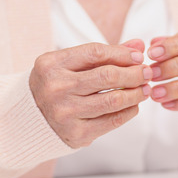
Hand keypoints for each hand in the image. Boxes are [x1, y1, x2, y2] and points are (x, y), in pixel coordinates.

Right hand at [29, 41, 151, 147]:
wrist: (30, 119)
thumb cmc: (54, 86)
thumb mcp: (69, 65)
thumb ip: (102, 54)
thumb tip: (138, 44)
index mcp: (51, 65)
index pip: (96, 53)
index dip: (122, 53)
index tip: (138, 56)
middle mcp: (56, 88)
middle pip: (107, 76)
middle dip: (134, 73)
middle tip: (147, 73)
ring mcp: (65, 112)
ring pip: (113, 100)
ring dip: (135, 93)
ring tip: (145, 89)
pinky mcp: (76, 133)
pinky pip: (111, 121)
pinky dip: (128, 112)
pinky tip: (133, 105)